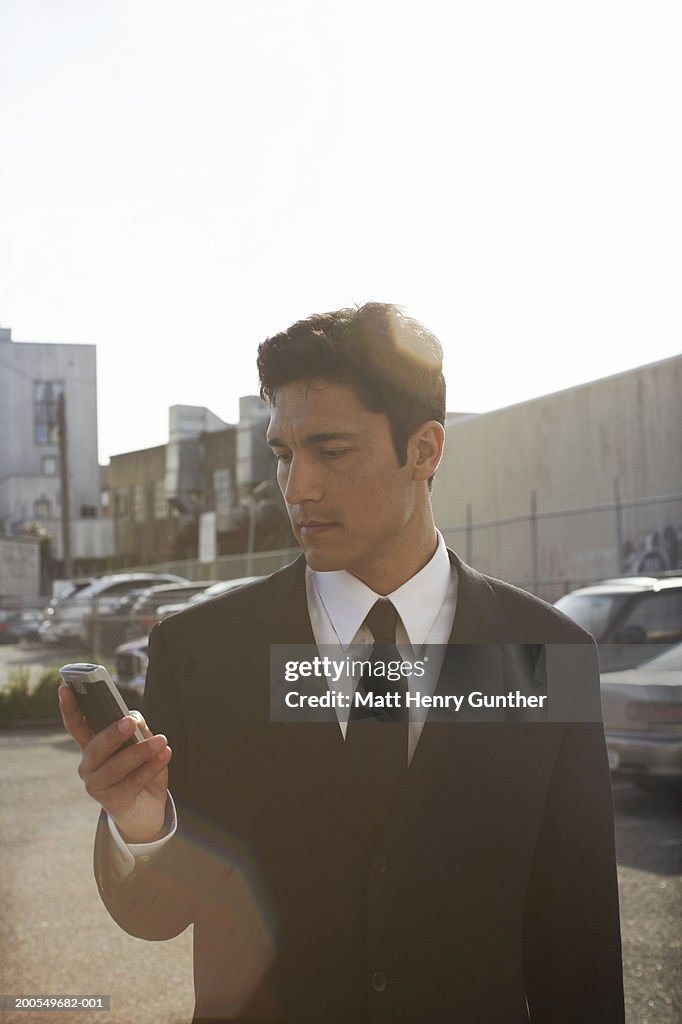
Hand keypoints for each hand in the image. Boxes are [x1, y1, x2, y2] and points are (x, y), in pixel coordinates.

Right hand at [58, 685, 171, 843]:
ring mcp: (97, 786)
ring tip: (161, 741)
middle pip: (96, 747)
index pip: (77, 725)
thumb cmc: (141, 771)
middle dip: (113, 733)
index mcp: (92, 747)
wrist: (148, 810)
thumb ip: (136, 728)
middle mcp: (89, 766)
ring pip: (116, 766)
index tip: (65, 689)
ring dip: (140, 751)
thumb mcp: (141, 744)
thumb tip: (133, 718)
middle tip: (130, 721)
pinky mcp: (113, 802)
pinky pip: (132, 782)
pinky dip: (150, 767)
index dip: (70, 708)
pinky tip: (164, 755)